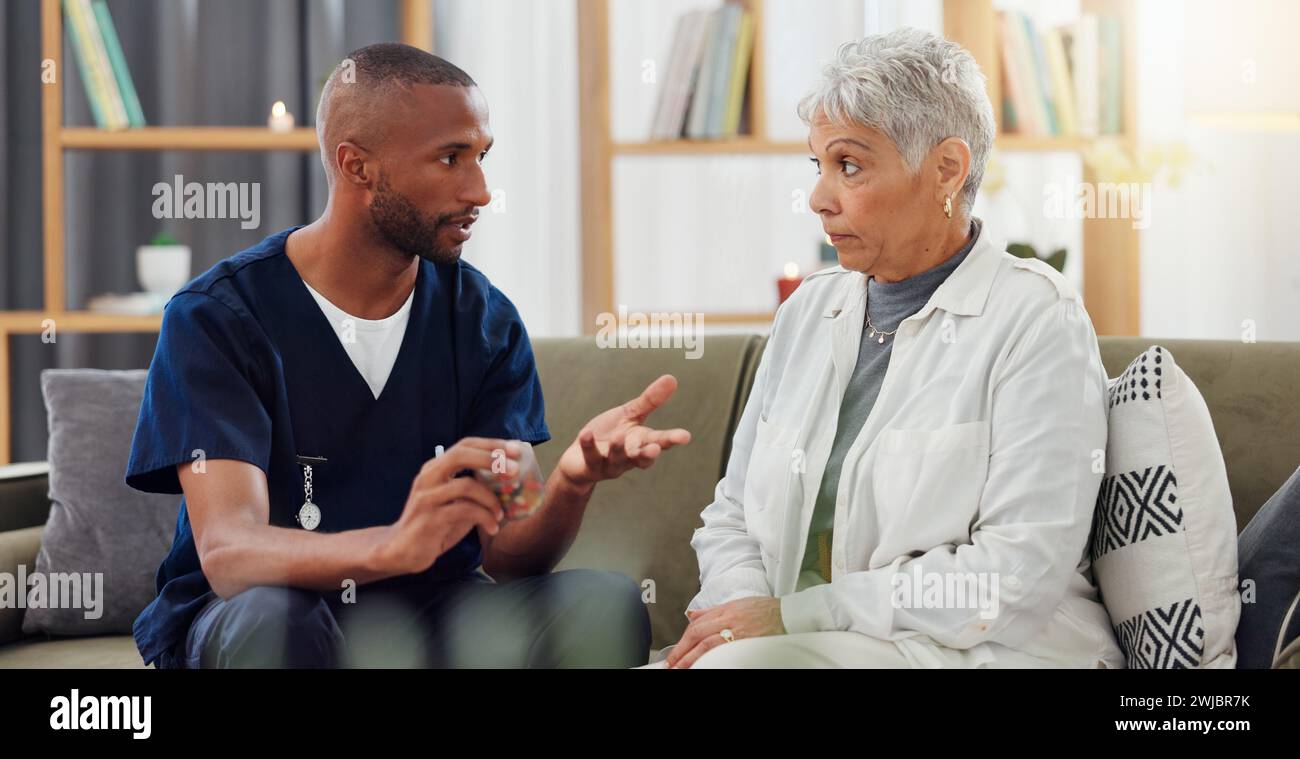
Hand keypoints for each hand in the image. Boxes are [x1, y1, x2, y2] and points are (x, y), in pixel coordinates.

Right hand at [378, 438, 520, 574]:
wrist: (402, 551)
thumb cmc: (434, 524)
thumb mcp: (456, 502)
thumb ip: (475, 490)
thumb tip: (510, 481)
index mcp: (435, 468)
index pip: (464, 445)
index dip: (491, 444)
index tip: (516, 448)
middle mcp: (428, 477)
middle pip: (460, 455)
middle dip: (491, 458)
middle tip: (515, 469)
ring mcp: (426, 497)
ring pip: (466, 485)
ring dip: (491, 499)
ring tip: (501, 514)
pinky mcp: (429, 519)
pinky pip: (464, 511)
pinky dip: (484, 517)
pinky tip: (493, 528)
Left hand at [557, 374, 690, 489]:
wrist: (580, 459)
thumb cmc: (609, 433)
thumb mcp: (630, 414)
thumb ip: (650, 401)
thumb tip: (672, 378)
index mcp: (641, 442)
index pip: (660, 441)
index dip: (672, 439)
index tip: (685, 436)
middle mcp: (629, 457)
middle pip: (642, 457)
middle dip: (648, 454)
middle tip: (654, 449)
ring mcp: (610, 464)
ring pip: (617, 458)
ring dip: (618, 448)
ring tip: (618, 436)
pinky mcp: (590, 467)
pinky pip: (590, 457)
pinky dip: (588, 445)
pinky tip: (586, 433)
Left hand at [665, 597, 784, 668]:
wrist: (789, 615)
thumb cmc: (765, 610)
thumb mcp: (737, 604)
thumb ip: (712, 611)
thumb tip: (692, 615)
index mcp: (725, 610)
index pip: (696, 625)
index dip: (682, 640)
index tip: (675, 652)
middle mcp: (729, 619)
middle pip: (698, 635)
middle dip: (681, 651)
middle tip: (671, 664)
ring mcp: (738, 632)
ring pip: (708, 645)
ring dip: (692, 658)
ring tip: (681, 669)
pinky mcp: (747, 643)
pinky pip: (724, 653)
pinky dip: (711, 660)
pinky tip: (704, 667)